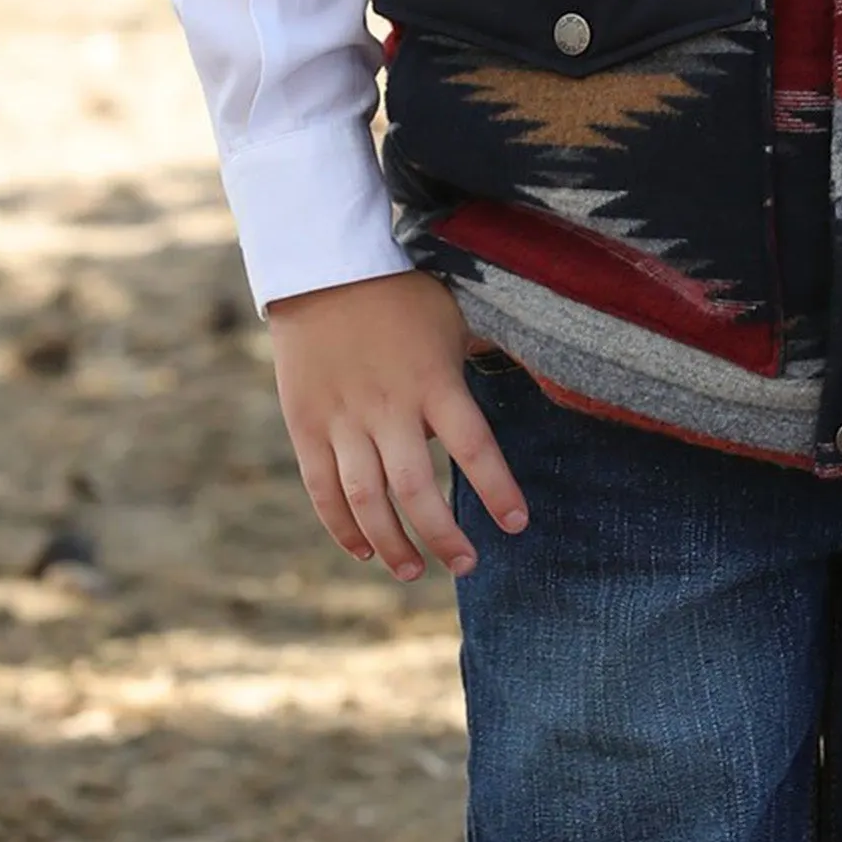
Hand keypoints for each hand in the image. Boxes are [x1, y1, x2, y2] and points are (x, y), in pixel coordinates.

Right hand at [265, 269, 527, 580]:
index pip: (474, 447)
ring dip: (393, 544)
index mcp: (434, 380)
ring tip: (414, 572)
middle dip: (443, 537)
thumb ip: (479, 357)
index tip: (517, 524)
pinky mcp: (306, 425)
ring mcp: (343, 419)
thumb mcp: (453, 316)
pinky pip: (323, 489)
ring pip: (367, 500)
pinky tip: (365, 550)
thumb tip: (536, 369)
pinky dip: (343, 527)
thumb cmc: (401, 292)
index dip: (497, 490)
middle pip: (415, 490)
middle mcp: (388, 406)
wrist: (322, 269)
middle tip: (467, 565)